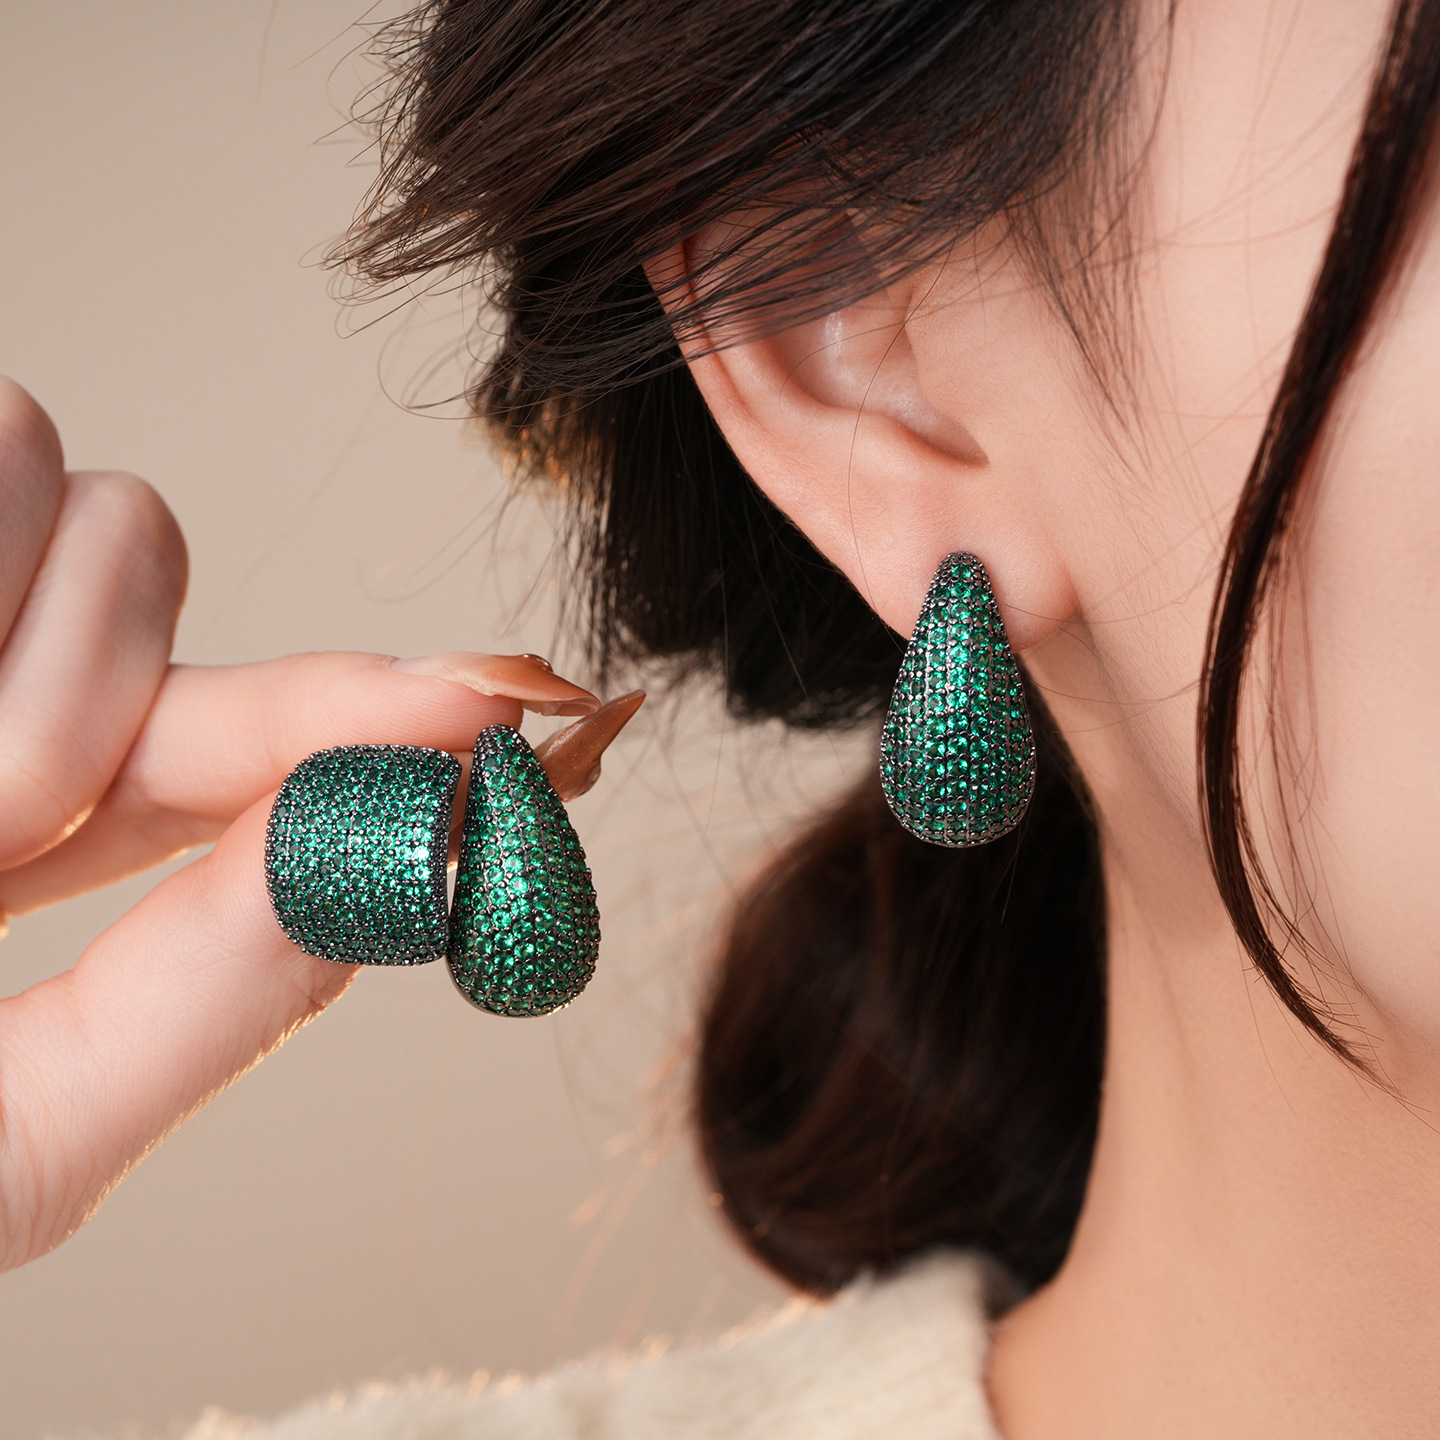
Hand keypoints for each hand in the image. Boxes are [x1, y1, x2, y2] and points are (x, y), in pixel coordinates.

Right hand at [0, 381, 628, 1272]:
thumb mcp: (8, 1141)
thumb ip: (213, 1000)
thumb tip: (430, 849)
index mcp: (20, 823)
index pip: (265, 735)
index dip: (411, 710)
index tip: (555, 705)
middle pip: (146, 555)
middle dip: (102, 680)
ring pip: (59, 474)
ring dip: (14, 646)